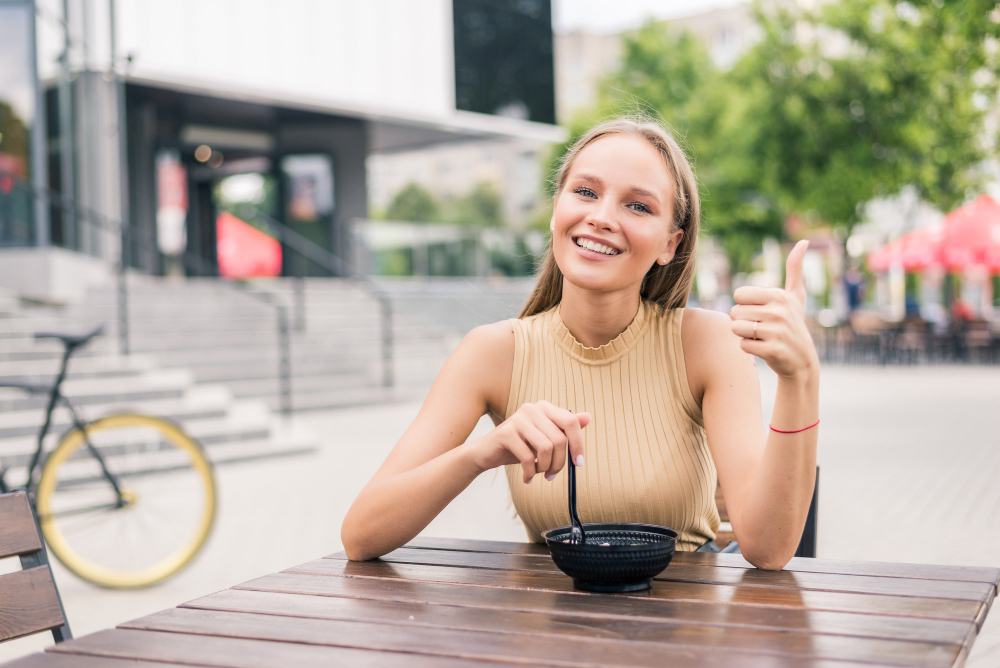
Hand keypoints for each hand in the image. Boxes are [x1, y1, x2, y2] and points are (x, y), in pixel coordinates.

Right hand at [466, 400, 590, 483]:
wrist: (488, 452)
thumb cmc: (520, 446)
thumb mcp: (545, 438)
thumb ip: (565, 428)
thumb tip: (588, 417)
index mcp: (544, 407)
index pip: (571, 422)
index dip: (578, 444)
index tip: (578, 464)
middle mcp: (532, 408)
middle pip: (559, 439)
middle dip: (559, 463)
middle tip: (552, 475)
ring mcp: (518, 419)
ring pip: (546, 448)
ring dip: (545, 467)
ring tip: (539, 473)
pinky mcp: (506, 433)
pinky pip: (527, 457)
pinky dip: (530, 472)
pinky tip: (528, 477)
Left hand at [729, 240, 819, 380]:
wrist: (802, 360)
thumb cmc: (793, 323)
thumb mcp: (795, 296)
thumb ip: (795, 269)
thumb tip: (803, 242)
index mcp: (779, 295)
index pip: (738, 295)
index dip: (744, 305)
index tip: (760, 312)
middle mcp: (778, 311)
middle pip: (734, 312)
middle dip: (743, 321)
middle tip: (761, 327)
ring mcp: (776, 331)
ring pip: (736, 328)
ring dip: (744, 335)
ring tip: (761, 337)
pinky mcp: (772, 350)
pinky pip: (742, 345)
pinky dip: (749, 348)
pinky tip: (763, 348)